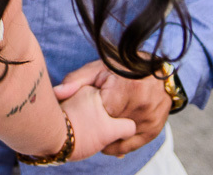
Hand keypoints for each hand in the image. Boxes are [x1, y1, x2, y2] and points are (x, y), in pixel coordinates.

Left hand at [53, 60, 170, 155]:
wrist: (155, 71)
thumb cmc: (121, 68)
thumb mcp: (97, 69)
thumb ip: (76, 80)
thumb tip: (57, 93)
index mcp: (126, 88)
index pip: (99, 114)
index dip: (89, 114)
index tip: (83, 111)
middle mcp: (141, 105)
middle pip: (109, 127)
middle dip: (98, 126)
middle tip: (86, 122)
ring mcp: (150, 119)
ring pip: (120, 138)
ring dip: (107, 137)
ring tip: (97, 129)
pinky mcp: (155, 128)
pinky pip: (133, 144)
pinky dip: (119, 143)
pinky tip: (109, 141)